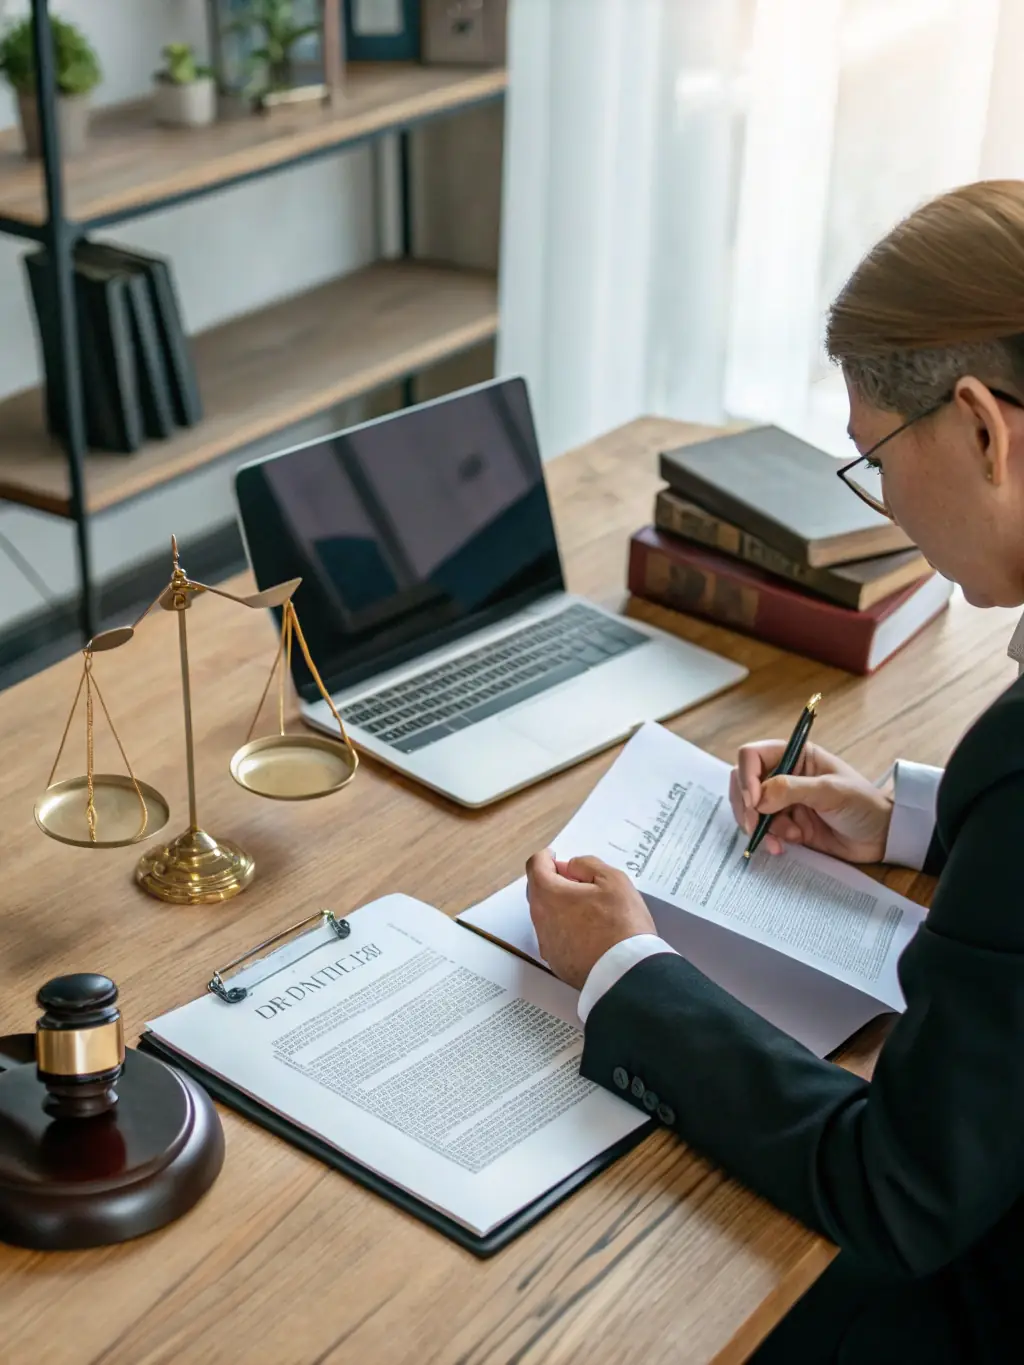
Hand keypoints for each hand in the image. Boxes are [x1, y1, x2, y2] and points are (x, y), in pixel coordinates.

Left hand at [525, 850, 655, 989]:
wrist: (627, 973)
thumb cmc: (622, 925)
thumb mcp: (613, 880)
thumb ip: (587, 865)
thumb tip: (570, 867)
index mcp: (549, 895)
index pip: (535, 866)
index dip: (546, 858)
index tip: (555, 857)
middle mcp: (541, 920)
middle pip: (538, 892)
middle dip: (554, 882)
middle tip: (578, 881)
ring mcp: (548, 944)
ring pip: (547, 916)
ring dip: (561, 907)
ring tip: (590, 908)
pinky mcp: (557, 963)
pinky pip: (556, 938)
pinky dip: (567, 930)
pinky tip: (590, 933)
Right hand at [729, 739, 892, 862]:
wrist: (882, 837)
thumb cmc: (864, 804)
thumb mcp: (830, 791)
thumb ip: (792, 789)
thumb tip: (757, 798)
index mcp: (795, 755)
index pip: (753, 756)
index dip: (747, 776)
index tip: (755, 802)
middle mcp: (784, 775)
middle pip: (743, 783)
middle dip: (746, 806)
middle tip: (756, 826)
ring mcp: (783, 801)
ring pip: (750, 809)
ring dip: (760, 826)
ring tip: (784, 838)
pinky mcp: (786, 824)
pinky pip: (763, 830)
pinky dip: (768, 839)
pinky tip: (783, 847)